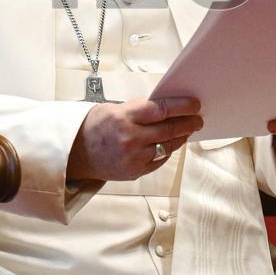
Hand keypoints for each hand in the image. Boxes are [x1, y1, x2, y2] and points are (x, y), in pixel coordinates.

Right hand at [67, 97, 202, 181]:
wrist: (76, 153)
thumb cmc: (94, 127)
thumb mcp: (114, 108)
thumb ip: (139, 108)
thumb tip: (166, 106)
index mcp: (124, 117)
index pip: (161, 109)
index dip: (182, 106)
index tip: (194, 104)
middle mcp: (130, 138)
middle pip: (169, 129)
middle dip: (188, 123)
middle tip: (198, 119)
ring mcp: (134, 157)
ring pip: (167, 146)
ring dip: (181, 137)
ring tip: (188, 129)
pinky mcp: (136, 171)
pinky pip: (160, 160)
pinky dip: (168, 150)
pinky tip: (172, 143)